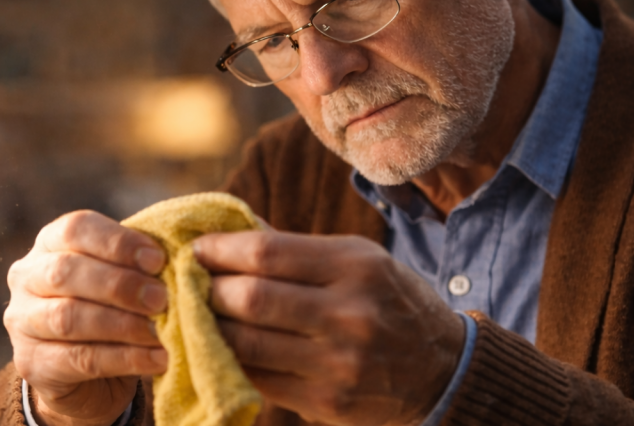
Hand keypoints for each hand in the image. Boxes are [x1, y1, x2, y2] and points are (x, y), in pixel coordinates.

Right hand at [4, 211, 169, 425]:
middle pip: (66, 271)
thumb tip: (181, 259)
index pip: (75, 229)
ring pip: (68, 317)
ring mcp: (22, 320)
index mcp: (50, 242)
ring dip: (123, 324)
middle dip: (119, 285)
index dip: (118, 242)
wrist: (86, 374)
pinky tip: (157, 359)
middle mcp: (27, 276)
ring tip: (161, 331)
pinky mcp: (31, 363)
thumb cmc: (111, 307)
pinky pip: (80, 359)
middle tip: (161, 299)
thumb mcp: (121, 276)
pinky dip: (125, 359)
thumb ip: (139, 263)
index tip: (158, 260)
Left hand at [194, 229, 464, 425]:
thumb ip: (296, 248)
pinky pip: (259, 379)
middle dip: (208, 290)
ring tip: (198, 315)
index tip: (196, 248)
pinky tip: (222, 347)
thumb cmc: (390, 300)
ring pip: (247, 344)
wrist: (443, 370)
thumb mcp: (358, 259)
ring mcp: (339, 363)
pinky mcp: (328, 403)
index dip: (220, 250)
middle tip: (190, 284)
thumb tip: (230, 230)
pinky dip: (232, 361)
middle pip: (251, 299)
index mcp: (356, 266)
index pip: (266, 252)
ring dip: (211, 328)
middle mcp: (350, 314)